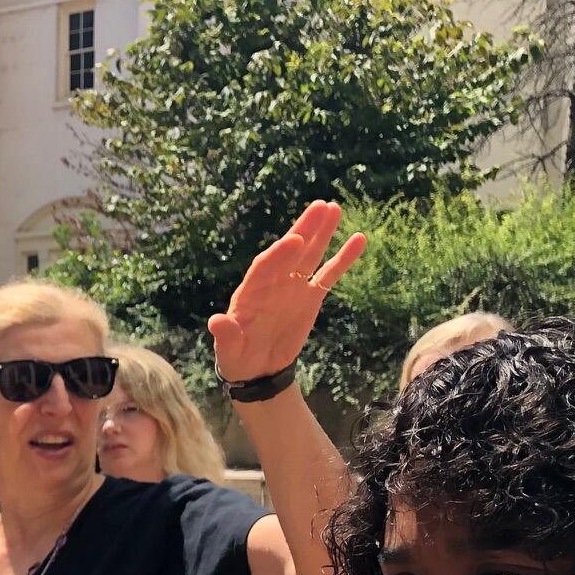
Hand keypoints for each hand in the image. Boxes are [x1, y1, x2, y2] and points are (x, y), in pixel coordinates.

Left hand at [208, 201, 367, 383]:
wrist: (257, 368)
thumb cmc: (237, 357)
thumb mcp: (227, 350)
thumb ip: (225, 335)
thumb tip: (216, 322)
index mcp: (250, 292)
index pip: (265, 267)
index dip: (279, 253)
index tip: (295, 239)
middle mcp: (272, 283)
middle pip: (289, 252)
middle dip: (303, 229)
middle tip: (320, 206)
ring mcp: (293, 287)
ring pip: (310, 256)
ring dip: (322, 233)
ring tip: (334, 209)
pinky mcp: (311, 297)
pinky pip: (329, 275)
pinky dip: (343, 259)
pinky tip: (358, 239)